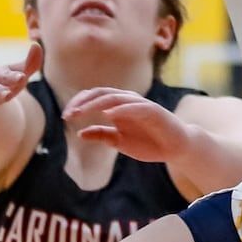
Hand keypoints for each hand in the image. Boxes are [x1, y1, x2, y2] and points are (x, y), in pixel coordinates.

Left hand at [64, 87, 190, 162]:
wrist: (175, 147)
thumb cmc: (148, 142)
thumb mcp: (119, 141)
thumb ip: (101, 135)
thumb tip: (80, 134)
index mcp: (118, 106)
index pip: (95, 97)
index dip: (79, 104)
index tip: (66, 116)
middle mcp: (128, 101)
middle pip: (102, 94)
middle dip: (84, 102)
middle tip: (69, 113)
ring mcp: (141, 104)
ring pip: (116, 98)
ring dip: (98, 103)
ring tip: (83, 111)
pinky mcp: (154, 111)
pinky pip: (136, 107)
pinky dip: (122, 109)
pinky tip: (109, 114)